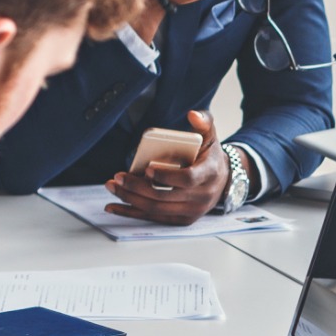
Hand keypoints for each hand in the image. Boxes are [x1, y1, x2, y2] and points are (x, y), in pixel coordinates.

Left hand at [105, 109, 226, 223]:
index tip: (147, 170)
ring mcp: (192, 211)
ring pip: (156, 209)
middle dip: (137, 187)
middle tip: (118, 177)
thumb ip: (204, 122)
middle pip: (164, 197)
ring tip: (113, 187)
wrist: (222, 181)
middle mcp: (202, 197)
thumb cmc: (209, 157)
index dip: (166, 177)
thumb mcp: (210, 137)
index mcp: (209, 174)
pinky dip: (133, 213)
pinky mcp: (182, 220)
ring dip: (130, 199)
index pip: (187, 179)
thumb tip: (192, 115)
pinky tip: (114, 207)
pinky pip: (154, 218)